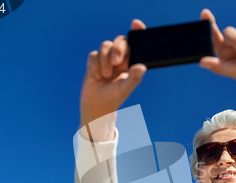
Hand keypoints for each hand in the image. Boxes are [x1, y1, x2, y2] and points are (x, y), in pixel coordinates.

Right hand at [79, 19, 146, 136]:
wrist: (97, 105)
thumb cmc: (114, 98)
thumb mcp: (125, 89)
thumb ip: (133, 78)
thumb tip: (142, 67)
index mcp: (131, 62)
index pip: (135, 44)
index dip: (137, 31)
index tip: (136, 24)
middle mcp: (120, 58)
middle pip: (120, 41)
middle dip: (117, 49)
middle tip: (116, 63)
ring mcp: (106, 59)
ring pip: (105, 45)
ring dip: (104, 60)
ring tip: (105, 76)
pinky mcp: (94, 61)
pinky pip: (93, 55)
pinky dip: (94, 65)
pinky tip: (97, 76)